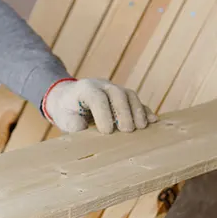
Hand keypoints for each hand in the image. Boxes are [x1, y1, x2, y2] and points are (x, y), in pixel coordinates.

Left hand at [42, 78, 157, 133]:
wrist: (67, 98)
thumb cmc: (66, 110)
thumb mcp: (64, 118)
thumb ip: (74, 124)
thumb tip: (87, 130)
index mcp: (85, 89)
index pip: (97, 98)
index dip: (103, 113)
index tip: (106, 131)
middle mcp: (102, 86)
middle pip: (117, 93)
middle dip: (124, 112)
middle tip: (127, 131)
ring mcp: (114, 89)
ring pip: (130, 95)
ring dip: (138, 111)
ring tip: (141, 127)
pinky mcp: (123, 96)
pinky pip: (136, 101)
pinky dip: (144, 111)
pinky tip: (152, 121)